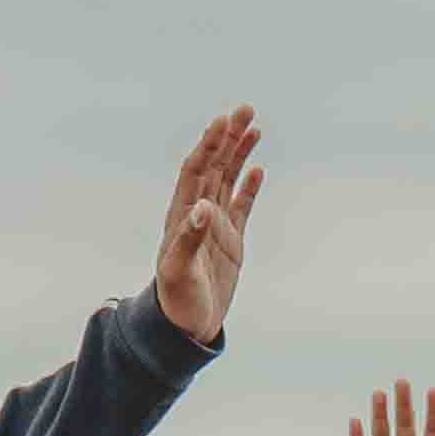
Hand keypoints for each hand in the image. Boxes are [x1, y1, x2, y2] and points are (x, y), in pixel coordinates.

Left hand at [150, 109, 265, 343]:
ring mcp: (215, 226)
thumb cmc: (177, 300)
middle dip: (228, 138)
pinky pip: (241, 207)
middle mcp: (197, 214)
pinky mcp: (231, 242)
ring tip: (254, 128)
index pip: (196, 170)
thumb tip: (203, 208)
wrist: (186, 326)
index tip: (223, 121)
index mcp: (182, 216)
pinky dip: (249, 187)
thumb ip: (189, 238)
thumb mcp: (179, 271)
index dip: (208, 145)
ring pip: (228, 180)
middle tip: (245, 109)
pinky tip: (257, 168)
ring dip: (239, 154)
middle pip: (214, 167)